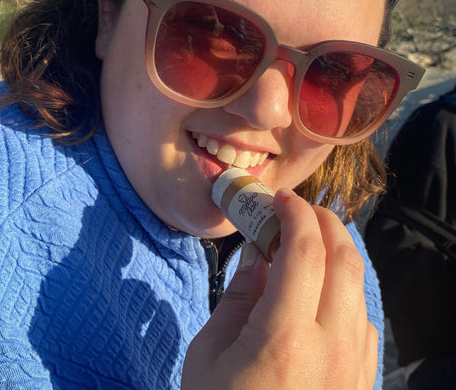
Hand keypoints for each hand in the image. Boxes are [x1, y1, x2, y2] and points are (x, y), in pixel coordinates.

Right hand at [182, 189, 377, 389]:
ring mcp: (352, 367)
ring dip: (337, 252)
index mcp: (284, 338)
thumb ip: (237, 296)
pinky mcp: (360, 380)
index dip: (295, 214)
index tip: (280, 200)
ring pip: (359, 287)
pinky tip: (319, 291)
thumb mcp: (209, 353)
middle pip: (344, 261)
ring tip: (307, 244)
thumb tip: (260, 255)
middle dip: (325, 222)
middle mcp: (330, 348)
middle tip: (299, 210)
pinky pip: (361, 318)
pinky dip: (344, 288)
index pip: (304, 252)